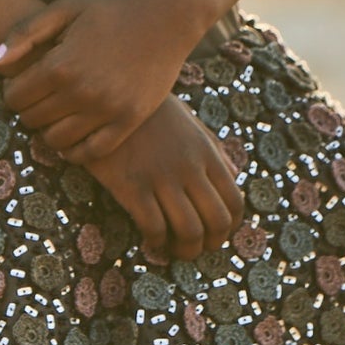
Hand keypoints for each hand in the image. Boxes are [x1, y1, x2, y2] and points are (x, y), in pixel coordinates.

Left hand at [0, 0, 191, 162]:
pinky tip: (73, 138)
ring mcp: (106, 110)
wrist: (165, 18)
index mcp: (60, 64)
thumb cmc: (110, 10)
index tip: (22, 85)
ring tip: (55, 116)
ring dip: (48, 132)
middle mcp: (81, 92)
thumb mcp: (65, 9)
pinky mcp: (128, 121)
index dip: (12, 92)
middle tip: (39, 99)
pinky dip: (75, 151)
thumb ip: (25, 33)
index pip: (15, 97)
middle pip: (32, 120)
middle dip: (29, 110)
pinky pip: (91, 153)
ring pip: (56, 141)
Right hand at [80, 96, 243, 261]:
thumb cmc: (150, 111)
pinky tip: (149, 237)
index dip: (230, 228)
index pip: (235, 202)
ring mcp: (161, 176)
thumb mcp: (189, 122)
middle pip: (217, 222)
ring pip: (189, 231)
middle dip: (210, 244)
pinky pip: (154, 227)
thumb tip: (237, 174)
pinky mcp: (132, 184)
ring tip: (173, 250)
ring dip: (185, 250)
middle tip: (195, 248)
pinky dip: (156, 241)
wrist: (107, 94)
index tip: (215, 235)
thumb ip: (214, 149)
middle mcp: (189, 167)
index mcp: (206, 152)